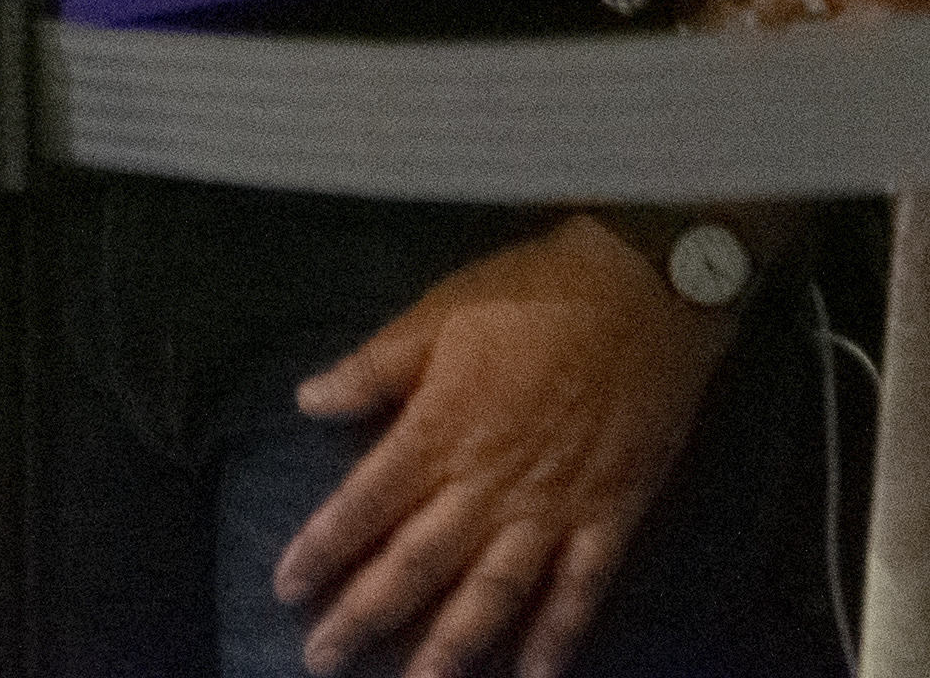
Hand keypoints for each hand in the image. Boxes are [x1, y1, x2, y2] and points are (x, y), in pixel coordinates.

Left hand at [276, 215, 733, 677]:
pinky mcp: (610, 517)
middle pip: (417, 564)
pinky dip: (558, 639)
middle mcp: (489, 483)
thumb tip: (308, 400)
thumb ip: (374, 367)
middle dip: (365, 617)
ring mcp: (552, 508)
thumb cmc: (530, 295)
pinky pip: (580, 592)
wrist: (642, 291)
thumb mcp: (436, 314)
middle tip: (321, 661)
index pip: (366, 503)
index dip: (323, 549)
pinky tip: (535, 677)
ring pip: (493, 595)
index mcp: (440, 431)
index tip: (287, 588)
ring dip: (452, 648)